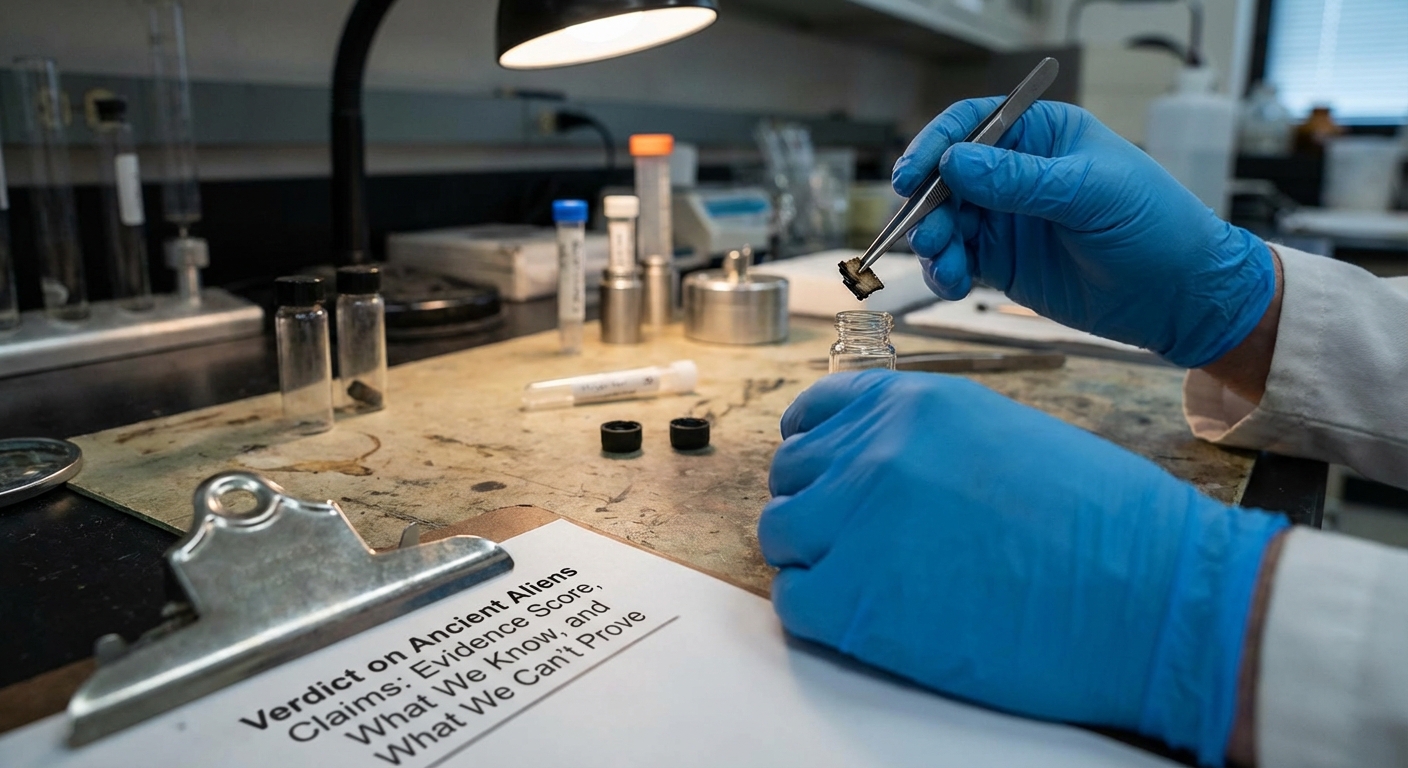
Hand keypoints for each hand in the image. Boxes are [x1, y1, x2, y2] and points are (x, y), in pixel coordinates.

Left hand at [760, 371, 1287, 763]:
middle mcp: (872, 452)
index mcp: (911, 404)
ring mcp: (855, 523)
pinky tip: (870, 615)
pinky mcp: (852, 602)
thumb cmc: (1103, 522)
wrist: (1151, 593)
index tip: (825, 475)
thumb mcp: (1001, 435)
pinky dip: (819, 611)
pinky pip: (794, 599)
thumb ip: (923, 440)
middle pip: (791, 475)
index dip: (816, 450)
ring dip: (813, 556)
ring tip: (869, 578)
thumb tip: (872, 464)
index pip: (815, 413)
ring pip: (780, 533)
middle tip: (860, 540)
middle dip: (817, 505)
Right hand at [894, 99, 1274, 368]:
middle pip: (945, 177)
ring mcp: (1005, 218)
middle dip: (927, 205)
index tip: (911, 177)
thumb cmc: (1155, 227)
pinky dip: (943, 271)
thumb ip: (1021, 181)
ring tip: (945, 266)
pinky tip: (952, 284)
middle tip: (926, 235)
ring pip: (943, 222)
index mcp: (1041, 136)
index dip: (935, 147)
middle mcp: (1015, 173)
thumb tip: (955, 162)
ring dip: (932, 242)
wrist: (1180, 297)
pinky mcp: (1001, 262)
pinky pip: (955, 260)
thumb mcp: (1091, 195)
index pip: (972, 126)